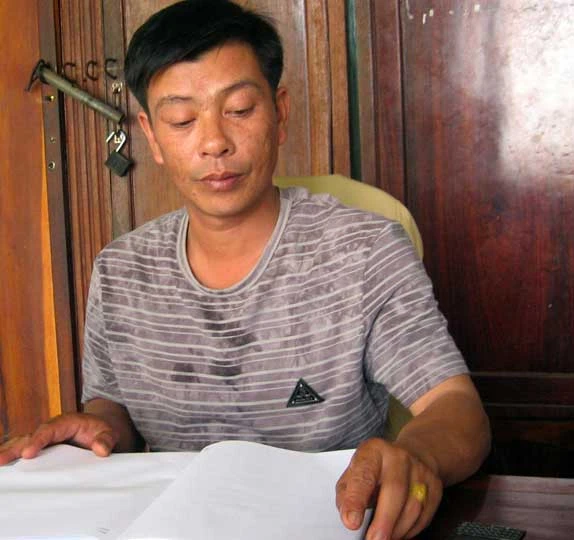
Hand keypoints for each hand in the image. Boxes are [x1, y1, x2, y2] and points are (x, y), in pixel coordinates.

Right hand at [0, 412, 117, 465]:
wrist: (100, 431)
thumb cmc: (102, 432)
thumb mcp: (109, 433)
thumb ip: (106, 440)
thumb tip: (101, 450)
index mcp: (66, 422)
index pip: (49, 429)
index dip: (38, 440)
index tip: (29, 453)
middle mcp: (51, 430)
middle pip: (30, 437)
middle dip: (15, 449)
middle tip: (1, 460)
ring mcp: (44, 440)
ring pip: (22, 445)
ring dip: (9, 454)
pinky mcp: (41, 450)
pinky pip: (24, 453)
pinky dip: (13, 459)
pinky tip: (4, 469)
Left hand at [336, 437, 442, 539]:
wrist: (410, 455)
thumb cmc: (376, 468)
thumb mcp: (354, 473)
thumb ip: (347, 493)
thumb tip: (348, 515)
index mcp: (373, 451)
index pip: (364, 475)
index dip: (357, 500)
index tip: (351, 521)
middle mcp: (398, 456)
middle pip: (395, 489)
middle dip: (384, 521)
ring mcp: (419, 469)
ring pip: (413, 506)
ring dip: (397, 529)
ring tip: (384, 538)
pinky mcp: (435, 484)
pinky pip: (425, 514)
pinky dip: (411, 530)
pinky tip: (399, 532)